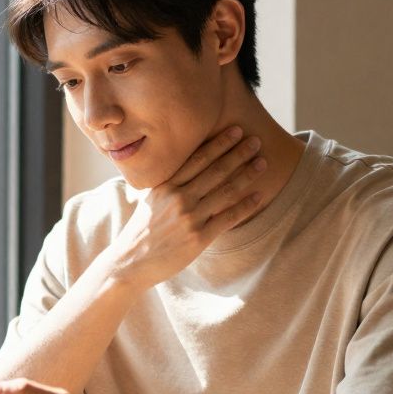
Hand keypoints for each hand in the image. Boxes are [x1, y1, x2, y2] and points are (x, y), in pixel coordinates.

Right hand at [108, 126, 266, 288]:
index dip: (219, 143)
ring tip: (263, 163)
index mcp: (165, 185)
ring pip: (225, 191)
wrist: (130, 263)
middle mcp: (178, 198)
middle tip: (256, 141)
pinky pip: (228, 218)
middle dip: (238, 153)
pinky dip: (245, 206)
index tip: (236, 131)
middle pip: (215, 170)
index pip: (197, 159)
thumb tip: (185, 168)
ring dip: (247, 175)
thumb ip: (168, 184)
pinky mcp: (198, 238)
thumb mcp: (149, 200)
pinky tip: (259, 196)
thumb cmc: (141, 231)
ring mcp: (189, 218)